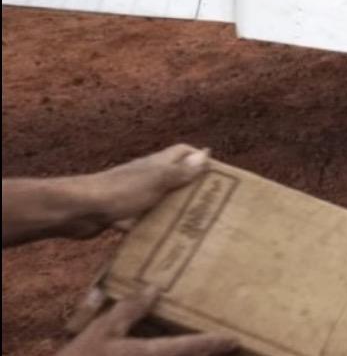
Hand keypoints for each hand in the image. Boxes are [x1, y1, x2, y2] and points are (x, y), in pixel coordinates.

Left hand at [3, 146, 211, 247]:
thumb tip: (206, 153)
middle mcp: (146, 177)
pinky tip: (162, 242)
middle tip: (212, 205)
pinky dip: (151, 229)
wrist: (78, 211)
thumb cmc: (119, 191)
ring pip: (159, 201)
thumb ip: (180, 171)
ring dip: (173, 210)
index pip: (182, 152)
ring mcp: (132, 196)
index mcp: (156, 164)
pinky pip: (141, 221)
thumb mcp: (156, 180)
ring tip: (193, 226)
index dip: (199, 158)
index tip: (218, 174)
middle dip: (190, 188)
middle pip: (173, 177)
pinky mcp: (121, 215)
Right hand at [59, 285, 234, 355]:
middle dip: (213, 354)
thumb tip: (153, 288)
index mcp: (150, 354)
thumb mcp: (102, 330)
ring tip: (216, 349)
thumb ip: (129, 310)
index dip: (215, 343)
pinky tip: (187, 351)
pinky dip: (182, 355)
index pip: (191, 347)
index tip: (236, 338)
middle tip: (234, 345)